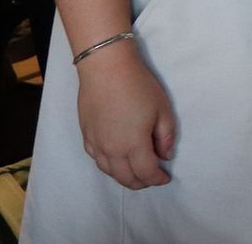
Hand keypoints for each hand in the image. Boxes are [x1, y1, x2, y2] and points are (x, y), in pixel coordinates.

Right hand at [75, 45, 175, 188]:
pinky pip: (97, 160)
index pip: (146, 173)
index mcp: (133, 145)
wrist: (106, 69)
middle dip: (141, 182)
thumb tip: (165, 156)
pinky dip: (109, 166)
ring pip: (109, 172)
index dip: (157, 179)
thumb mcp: (162, 110)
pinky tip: (116, 161)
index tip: (166, 177)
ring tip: (136, 172)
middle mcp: (112, 150)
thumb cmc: (138, 86)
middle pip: (126, 178)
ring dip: (124, 177)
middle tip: (152, 178)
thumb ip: (166, 137)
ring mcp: (96, 144)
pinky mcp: (86, 136)